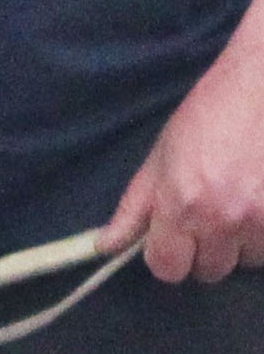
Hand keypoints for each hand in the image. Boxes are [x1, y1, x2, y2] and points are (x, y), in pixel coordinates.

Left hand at [103, 6, 263, 282]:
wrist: (263, 83)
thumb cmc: (209, 114)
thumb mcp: (160, 158)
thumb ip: (134, 208)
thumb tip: (106, 247)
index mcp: (182, 207)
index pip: (168, 270)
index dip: (169, 257)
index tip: (175, 240)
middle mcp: (224, 219)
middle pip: (210, 271)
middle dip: (207, 251)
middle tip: (211, 218)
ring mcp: (263, 218)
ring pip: (247, 261)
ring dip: (243, 243)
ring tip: (241, 205)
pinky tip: (260, 202)